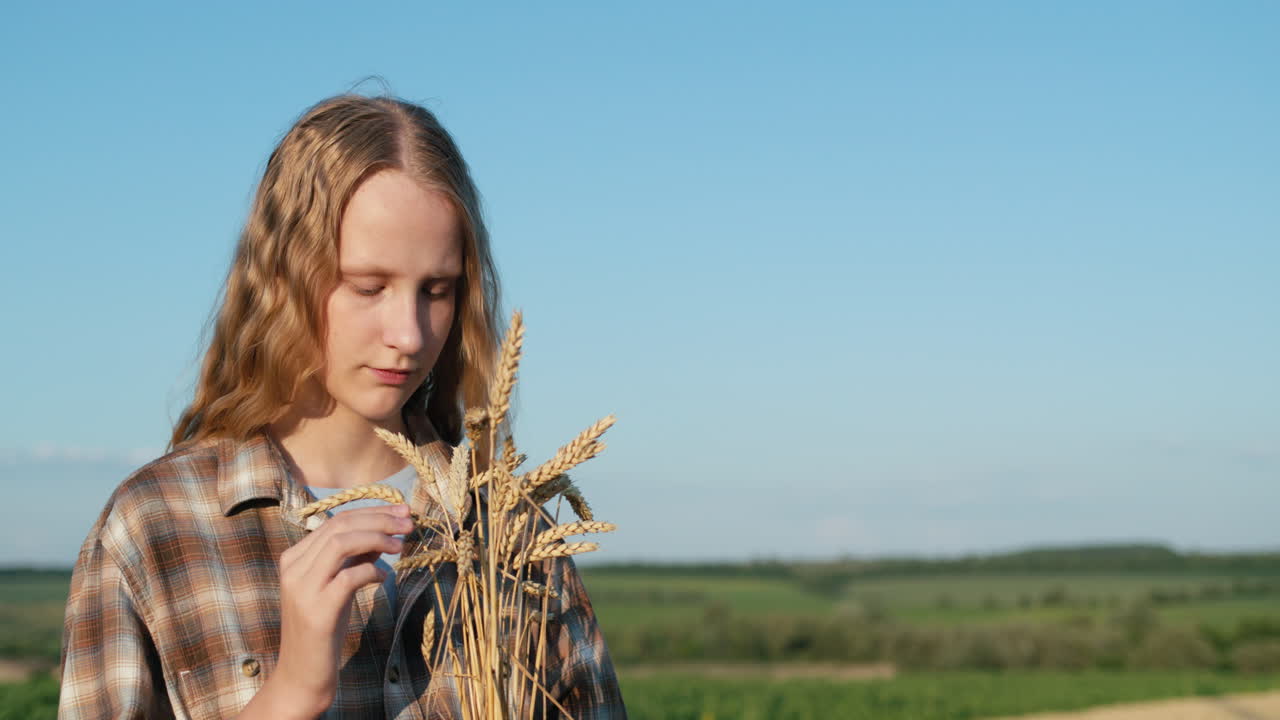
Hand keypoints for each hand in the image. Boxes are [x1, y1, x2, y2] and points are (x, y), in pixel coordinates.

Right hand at [238, 504, 412, 718]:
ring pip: (341, 543)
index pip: (336, 520)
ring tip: (402, 545)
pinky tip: (384, 578)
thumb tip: (384, 531)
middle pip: (339, 526)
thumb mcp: (337, 585)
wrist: (302, 674)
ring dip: (378, 538)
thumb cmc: (323, 628)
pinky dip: (372, 571)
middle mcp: (293, 568)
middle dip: (379, 520)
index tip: (402, 511)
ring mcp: (303, 588)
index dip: (372, 512)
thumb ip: (354, 558)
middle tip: (409, 522)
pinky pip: (349, 577)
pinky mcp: (317, 610)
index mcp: (294, 557)